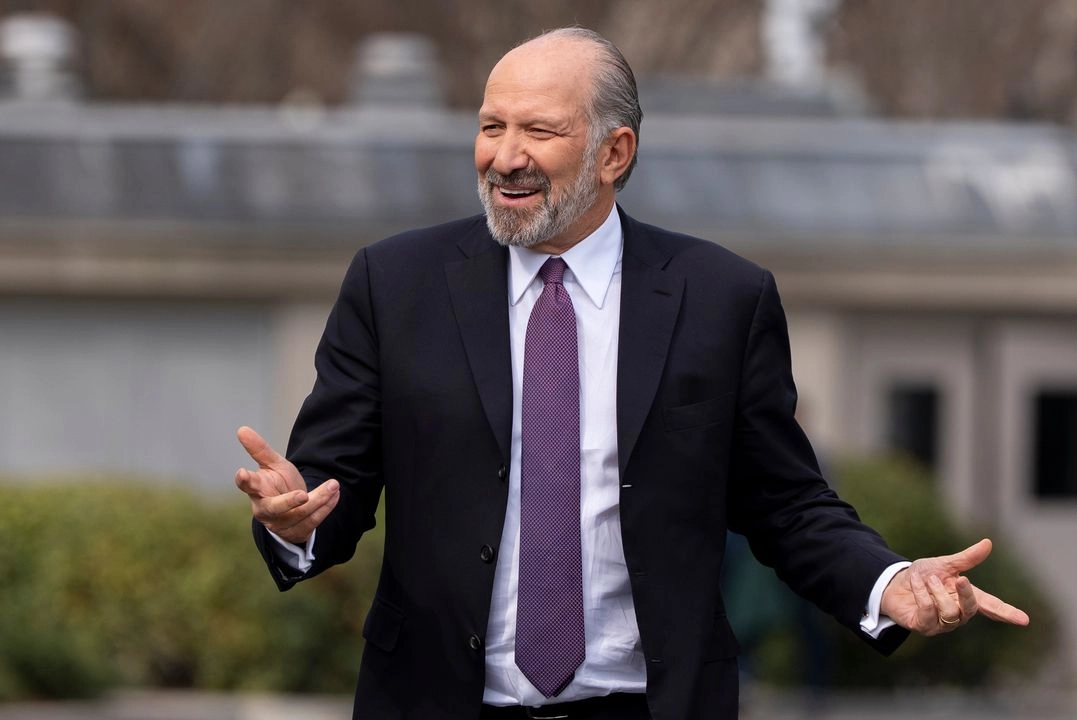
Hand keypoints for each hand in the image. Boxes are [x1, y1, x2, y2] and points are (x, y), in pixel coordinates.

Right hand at [234, 426, 339, 544]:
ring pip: (300, 514)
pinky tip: (335, 494)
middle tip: (303, 495)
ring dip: (319, 499)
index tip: (242, 472)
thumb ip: (259, 449)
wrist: (292, 507)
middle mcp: (265, 509)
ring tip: (333, 485)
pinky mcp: (296, 531)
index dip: (244, 480)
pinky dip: (326, 507)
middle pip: (274, 508)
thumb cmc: (277, 483)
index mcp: (256, 491)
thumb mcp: (272, 464)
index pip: (247, 486)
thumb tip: (242, 429)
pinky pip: (313, 520)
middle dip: (288, 502)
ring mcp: (280, 523)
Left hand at [880, 538, 1029, 635]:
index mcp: (965, 597)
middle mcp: (957, 613)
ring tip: (928, 579)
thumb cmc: (922, 575)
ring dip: (937, 591)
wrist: (892, 583)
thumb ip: (966, 558)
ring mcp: (941, 623)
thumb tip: (988, 543)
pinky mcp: (924, 627)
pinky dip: (922, 594)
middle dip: (965, 593)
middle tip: (959, 579)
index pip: (991, 606)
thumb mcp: (944, 564)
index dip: (1007, 613)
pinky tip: (916, 584)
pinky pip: (928, 612)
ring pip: (949, 612)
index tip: (1024, 620)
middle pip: (970, 609)